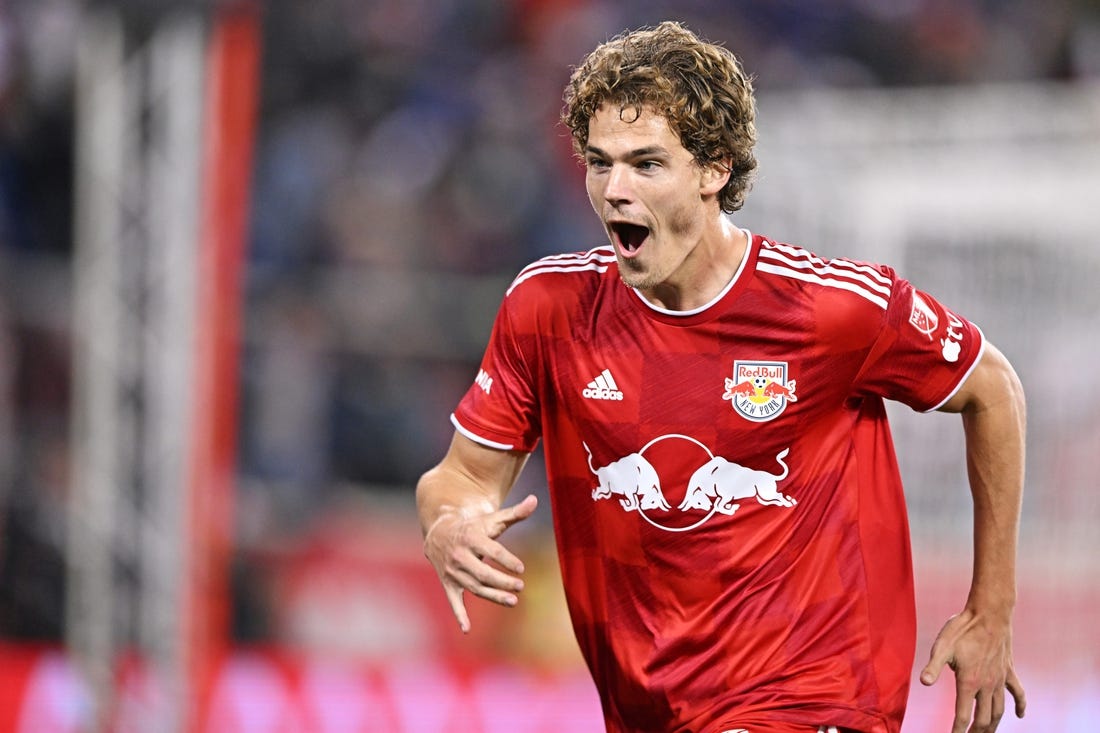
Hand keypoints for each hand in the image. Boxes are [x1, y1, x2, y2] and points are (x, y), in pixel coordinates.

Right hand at [423, 494, 538, 632]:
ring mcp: (453, 571)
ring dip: (493, 596)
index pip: (491, 550)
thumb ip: (514, 513)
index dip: (507, 559)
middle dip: (501, 581)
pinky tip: (467, 630)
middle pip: (483, 572)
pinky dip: (459, 615)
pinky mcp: (448, 583)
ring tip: (513, 601)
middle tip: (520, 586)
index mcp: (471, 537)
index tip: (521, 568)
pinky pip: (453, 601)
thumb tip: (535, 499)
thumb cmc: (474, 527)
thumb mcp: (492, 519)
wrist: (440, 532)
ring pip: (474, 587)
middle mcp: (460, 555)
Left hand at [920, 608, 1026, 731]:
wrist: (989, 613)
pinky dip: (1020, 706)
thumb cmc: (962, 628)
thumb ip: (933, 666)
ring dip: (993, 725)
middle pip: (983, 719)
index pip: (963, 715)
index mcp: (968, 682)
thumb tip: (924, 683)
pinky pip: (1018, 693)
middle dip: (976, 732)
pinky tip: (1020, 716)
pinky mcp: (1009, 671)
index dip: (957, 730)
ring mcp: (1000, 679)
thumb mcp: (942, 646)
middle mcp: (987, 685)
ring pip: (999, 710)